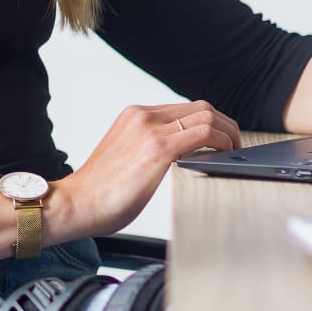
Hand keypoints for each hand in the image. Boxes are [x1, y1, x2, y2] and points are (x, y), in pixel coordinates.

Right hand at [58, 100, 239, 237]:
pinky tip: (223, 157)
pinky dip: (222, 143)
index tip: (220, 141)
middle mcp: (141, 116)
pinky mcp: (158, 148)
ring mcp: (149, 129)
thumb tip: (180, 155)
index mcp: (133, 116)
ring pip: (207, 116)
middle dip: (225, 126)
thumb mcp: (125, 156)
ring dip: (228, 133)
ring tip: (233, 153)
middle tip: (234, 147)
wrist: (77, 202)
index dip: (210, 123)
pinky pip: (204, 134)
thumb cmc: (99, 190)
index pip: (184, 109)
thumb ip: (149, 146)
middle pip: (200, 108)